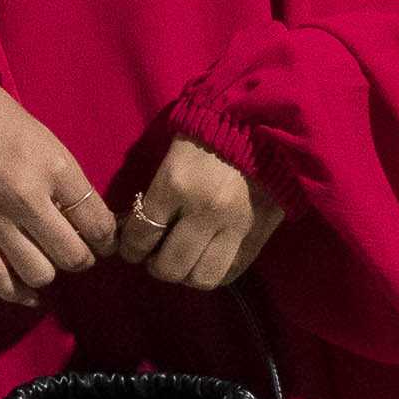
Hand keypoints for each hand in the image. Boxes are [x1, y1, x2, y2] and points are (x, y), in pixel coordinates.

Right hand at [0, 73, 116, 303]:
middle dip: (82, 259)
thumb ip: (64, 180)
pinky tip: (29, 295)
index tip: (103, 240)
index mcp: (54, 167)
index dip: (107, 239)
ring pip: (39, 273)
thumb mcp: (44, 139)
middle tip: (78, 253)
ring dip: (50, 273)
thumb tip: (83, 218)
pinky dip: (17, 293)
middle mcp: (27, 198)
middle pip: (72, 255)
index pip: (97, 222)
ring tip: (48, 263)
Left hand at [114, 134, 283, 289]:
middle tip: (157, 256)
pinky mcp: (259, 233)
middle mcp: (205, 210)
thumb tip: (138, 230)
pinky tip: (209, 258)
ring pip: (202, 277)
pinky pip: (232, 271)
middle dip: (157, 266)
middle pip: (171, 267)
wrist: (266, 121)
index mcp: (176, 184)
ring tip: (186, 259)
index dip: (131, 249)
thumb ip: (157, 194)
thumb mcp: (173, 155)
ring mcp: (236, 226)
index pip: (141, 236)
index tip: (132, 247)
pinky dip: (216, 272)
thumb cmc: (209, 131)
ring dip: (188, 274)